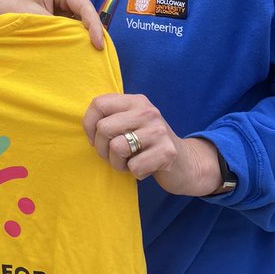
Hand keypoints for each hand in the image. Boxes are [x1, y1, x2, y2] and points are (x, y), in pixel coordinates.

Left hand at [0, 0, 104, 49]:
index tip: (98, 45)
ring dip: (82, 37)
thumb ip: (59, 27)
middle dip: (91, 32)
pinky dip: (73, 38)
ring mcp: (63, 4)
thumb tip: (81, 41)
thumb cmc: (8, 10)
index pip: (84, 6)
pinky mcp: (59, 16)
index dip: (94, 26)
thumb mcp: (35, 18)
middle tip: (96, 54)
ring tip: (88, 55)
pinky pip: (71, 28)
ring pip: (81, 23)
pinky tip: (76, 50)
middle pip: (86, 14)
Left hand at [82, 93, 222, 195]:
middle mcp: (148, 111)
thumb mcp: (132, 123)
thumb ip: (111, 117)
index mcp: (136, 100)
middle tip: (113, 157)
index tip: (94, 139)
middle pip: (104, 128)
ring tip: (129, 163)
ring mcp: (158, 131)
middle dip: (102, 149)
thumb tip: (87, 126)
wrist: (186, 163)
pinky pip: (134, 166)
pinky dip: (135, 173)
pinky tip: (145, 168)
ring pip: (116, 148)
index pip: (98, 104)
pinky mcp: (167, 152)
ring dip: (118, 164)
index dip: (88, 125)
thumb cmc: (148, 145)